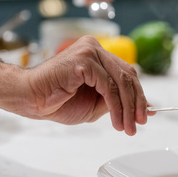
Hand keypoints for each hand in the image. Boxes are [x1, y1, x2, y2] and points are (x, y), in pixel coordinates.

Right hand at [23, 36, 148, 134]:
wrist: (30, 99)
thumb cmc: (56, 100)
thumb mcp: (95, 104)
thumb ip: (117, 101)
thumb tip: (144, 108)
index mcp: (97, 55)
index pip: (126, 73)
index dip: (139, 94)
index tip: (146, 113)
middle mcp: (95, 49)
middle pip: (128, 75)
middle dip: (136, 103)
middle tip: (140, 123)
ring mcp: (89, 52)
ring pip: (121, 82)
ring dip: (127, 109)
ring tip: (128, 127)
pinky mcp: (84, 60)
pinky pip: (109, 86)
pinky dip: (116, 106)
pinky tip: (117, 121)